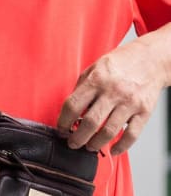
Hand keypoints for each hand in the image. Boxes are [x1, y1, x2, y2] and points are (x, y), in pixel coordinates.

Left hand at [57, 34, 168, 153]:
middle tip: (72, 143)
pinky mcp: (144, 112)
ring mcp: (129, 103)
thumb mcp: (94, 68)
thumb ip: (82, 87)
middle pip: (90, 122)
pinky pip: (131, 135)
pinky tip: (113, 150)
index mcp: (96, 80)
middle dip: (77, 138)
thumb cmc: (119, 64)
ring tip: (89, 147)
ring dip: (96, 144)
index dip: (63, 121)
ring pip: (109, 132)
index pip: (73, 105)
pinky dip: (121, 147)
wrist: (149, 60)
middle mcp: (112, 92)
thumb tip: (71, 110)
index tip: (61, 129)